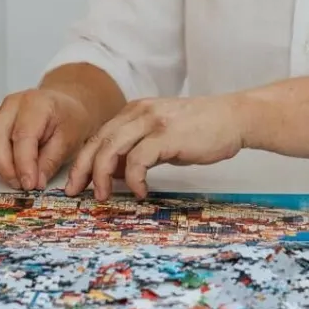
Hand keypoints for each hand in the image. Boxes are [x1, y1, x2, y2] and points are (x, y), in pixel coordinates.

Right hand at [0, 88, 94, 190]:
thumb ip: (50, 161)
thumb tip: (35, 183)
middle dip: (5, 166)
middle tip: (20, 186)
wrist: (65, 106)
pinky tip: (14, 172)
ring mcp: (2, 111)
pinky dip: (0, 161)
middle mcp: (14, 104)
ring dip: (2, 166)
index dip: (24, 164)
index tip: (29, 185)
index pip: (23, 136)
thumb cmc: (69, 121)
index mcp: (36, 104)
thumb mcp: (69, 141)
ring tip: (19, 182)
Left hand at [65, 95, 242, 200]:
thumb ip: (137, 149)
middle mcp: (138, 112)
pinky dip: (133, 178)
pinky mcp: (167, 135)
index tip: (75, 183)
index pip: (99, 136)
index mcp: (134, 111)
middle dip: (83, 169)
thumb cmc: (199, 130)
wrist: (233, 117)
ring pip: (112, 148)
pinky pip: (139, 159)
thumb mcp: (161, 136)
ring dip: (102, 175)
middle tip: (75, 192)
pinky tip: (140, 192)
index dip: (83, 160)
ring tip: (103, 196)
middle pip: (98, 141)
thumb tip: (113, 174)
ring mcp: (152, 122)